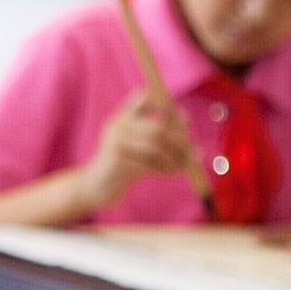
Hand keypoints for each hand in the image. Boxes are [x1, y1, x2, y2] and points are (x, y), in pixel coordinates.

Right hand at [80, 91, 198, 210]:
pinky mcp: (117, 161)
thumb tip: (184, 116)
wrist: (97, 186)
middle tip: (193, 152)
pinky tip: (171, 172)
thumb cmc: (121, 163)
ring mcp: (115, 143)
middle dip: (179, 141)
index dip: (169, 110)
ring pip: (155, 148)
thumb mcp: (134, 141)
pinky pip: (148, 164)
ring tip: (183, 165)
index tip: (186, 121)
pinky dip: (164, 168)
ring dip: (174, 157)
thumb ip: (153, 128)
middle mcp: (117, 127)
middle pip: (157, 129)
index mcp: (122, 118)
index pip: (148, 103)